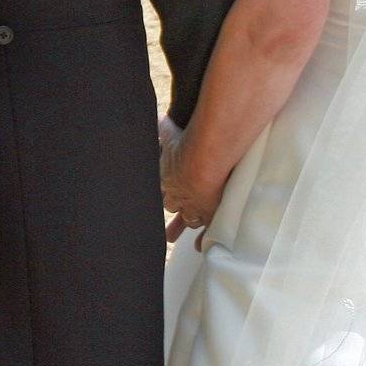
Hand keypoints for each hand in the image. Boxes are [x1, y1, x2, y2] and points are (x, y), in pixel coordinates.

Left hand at [159, 118, 224, 244]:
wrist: (205, 161)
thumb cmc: (188, 144)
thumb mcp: (170, 134)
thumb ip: (163, 128)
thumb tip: (156, 118)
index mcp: (166, 178)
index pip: (161, 188)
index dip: (160, 191)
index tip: (157, 195)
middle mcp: (177, 195)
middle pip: (169, 205)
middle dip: (169, 207)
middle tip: (159, 216)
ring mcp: (193, 206)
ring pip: (184, 220)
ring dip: (179, 227)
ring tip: (171, 237)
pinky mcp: (209, 213)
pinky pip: (204, 230)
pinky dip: (203, 238)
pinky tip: (200, 246)